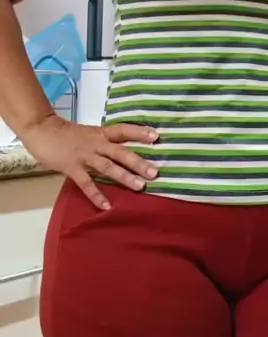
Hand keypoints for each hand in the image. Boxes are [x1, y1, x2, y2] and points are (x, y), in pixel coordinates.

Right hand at [22, 115, 158, 209]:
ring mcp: (84, 156)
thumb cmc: (66, 133)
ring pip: (108, 167)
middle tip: (155, 172)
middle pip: (120, 152)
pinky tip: (107, 206)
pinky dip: (97, 195)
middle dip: (138, 162)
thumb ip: (104, 142)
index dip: (139, 132)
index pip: (123, 130)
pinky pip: (87, 183)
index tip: (156, 137)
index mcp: (101, 133)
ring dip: (125, 177)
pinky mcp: (72, 168)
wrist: (42, 130)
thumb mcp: (89, 133)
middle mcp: (96, 144)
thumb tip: (123, 152)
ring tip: (140, 187)